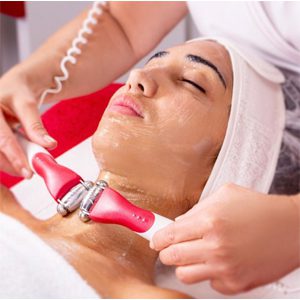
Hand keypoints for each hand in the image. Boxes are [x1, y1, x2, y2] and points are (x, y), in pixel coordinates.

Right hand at [0, 66, 56, 176]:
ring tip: (25, 166)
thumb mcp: (27, 104)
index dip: (15, 157)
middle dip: (12, 164)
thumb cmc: (18, 91)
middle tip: (28, 173)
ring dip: (10, 163)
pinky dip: (9, 158)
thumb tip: (49, 145)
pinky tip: (19, 160)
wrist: (15, 87)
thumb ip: (35, 125)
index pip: (2, 139)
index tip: (27, 172)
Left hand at [151, 183, 299, 294]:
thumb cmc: (259, 208)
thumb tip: (178, 223)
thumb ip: (197, 209)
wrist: (291, 228)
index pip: (168, 236)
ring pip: (184, 275)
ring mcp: (225, 268)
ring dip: (185, 264)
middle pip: (170, 258)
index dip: (156, 237)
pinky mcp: (235, 284)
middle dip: (167, 251)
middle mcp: (215, 247)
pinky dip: (209, 273)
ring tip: (196, 253)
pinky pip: (209, 283)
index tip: (154, 238)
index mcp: (209, 221)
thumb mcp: (224, 195)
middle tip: (173, 245)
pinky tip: (220, 260)